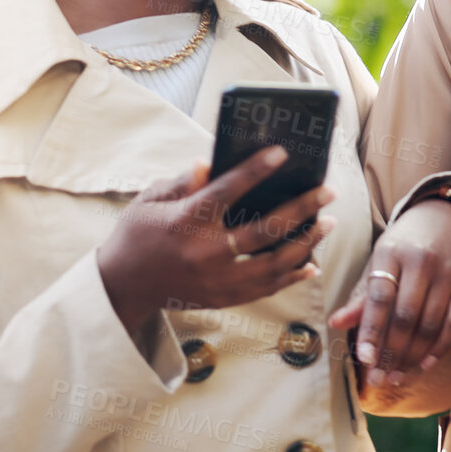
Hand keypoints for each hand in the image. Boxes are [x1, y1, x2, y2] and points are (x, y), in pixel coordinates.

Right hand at [97, 146, 335, 334]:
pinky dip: (291, 276)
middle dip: (302, 209)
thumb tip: (209, 162)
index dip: (255, 170)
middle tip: (328, 192)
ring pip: (274, 264)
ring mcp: (217, 279)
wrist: (122, 287)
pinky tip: (310, 263)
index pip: (227, 190)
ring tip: (327, 224)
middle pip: (264, 230)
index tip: (282, 153)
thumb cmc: (137, 235)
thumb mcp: (150, 200)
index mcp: (186, 221)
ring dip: (306, 243)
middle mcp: (206, 252)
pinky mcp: (222, 298)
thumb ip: (182, 182)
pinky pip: (266, 289)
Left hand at [328, 199, 450, 387]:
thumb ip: (362, 294)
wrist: (449, 214)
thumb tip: (335, 323)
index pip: (379, 298)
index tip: (364, 360)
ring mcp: (448, 273)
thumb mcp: (381, 259)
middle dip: (391, 353)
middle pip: (405, 316)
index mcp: (391, 253)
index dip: (371, 331)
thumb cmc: (407, 242)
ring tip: (397, 377)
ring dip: (412, 356)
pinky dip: (439, 348)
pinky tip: (425, 364)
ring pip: (429, 325)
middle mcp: (421, 262)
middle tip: (378, 379)